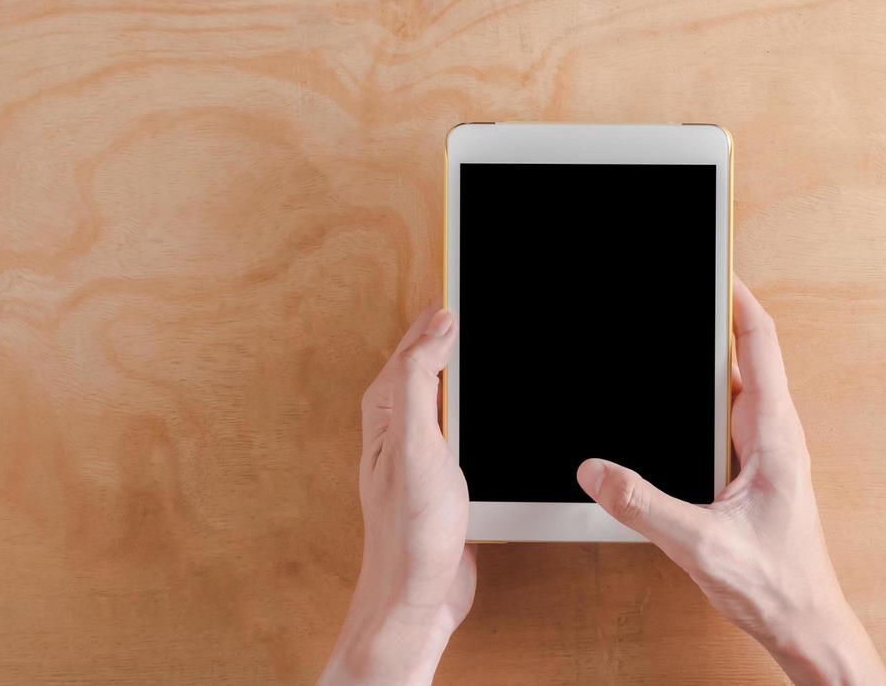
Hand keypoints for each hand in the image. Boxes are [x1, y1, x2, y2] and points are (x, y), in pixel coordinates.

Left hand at [320, 303, 473, 685]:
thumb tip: (438, 324)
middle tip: (479, 306)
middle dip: (451, 336)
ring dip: (468, 375)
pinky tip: (497, 417)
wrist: (417, 598)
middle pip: (430, 365)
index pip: (415, 343)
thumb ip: (422, 380)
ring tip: (486, 347)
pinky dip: (480, 414)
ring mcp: (424, 451)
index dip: (440, 315)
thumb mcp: (416, 444)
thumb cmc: (410, 532)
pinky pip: (464, 429)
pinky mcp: (445, 476)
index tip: (469, 286)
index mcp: (387, 409)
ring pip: (449, 396)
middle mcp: (401, 426)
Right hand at [576, 275, 885, 685]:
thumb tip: (596, 470)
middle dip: (715, 318)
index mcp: (774, 436)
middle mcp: (774, 435)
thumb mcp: (700, 545)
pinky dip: (702, 398)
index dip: (738, 299)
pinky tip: (674, 404)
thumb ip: (643, 505)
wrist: (805, 624)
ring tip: (672, 332)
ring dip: (708, 360)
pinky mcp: (754, 471)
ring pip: (734, 388)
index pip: (760, 345)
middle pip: (746, 356)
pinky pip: (727, 418)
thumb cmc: (778, 586)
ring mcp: (766, 452)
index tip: (715, 266)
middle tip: (681, 288)